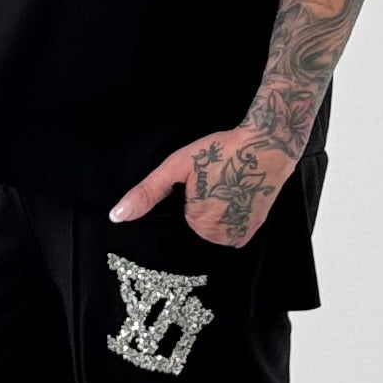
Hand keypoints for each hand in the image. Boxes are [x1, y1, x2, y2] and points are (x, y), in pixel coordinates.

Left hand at [108, 126, 294, 249]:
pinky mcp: (253, 231)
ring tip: (223, 187)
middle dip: (197, 208)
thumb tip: (115, 217)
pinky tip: (233, 196)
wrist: (267, 144)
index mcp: (196, 223)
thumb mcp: (177, 165)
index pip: (177, 224)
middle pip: (195, 228)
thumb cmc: (219, 150)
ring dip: (214, 213)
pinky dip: (229, 217)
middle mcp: (218, 237)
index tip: (196, 186)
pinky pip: (229, 231)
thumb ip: (147, 193)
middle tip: (210, 182)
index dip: (184, 203)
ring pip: (212, 230)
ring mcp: (238, 236)